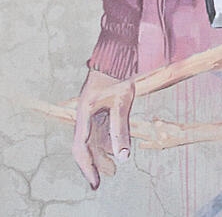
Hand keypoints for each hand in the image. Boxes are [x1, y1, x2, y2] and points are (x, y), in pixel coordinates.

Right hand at [72, 69, 134, 188]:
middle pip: (85, 146)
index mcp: (84, 114)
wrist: (117, 56)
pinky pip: (100, 130)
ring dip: (101, 154)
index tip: (95, 182)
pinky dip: (107, 141)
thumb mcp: (122, 103)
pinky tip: (115, 149)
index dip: (88, 166)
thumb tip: (123, 156)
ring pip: (93, 139)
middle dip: (94, 164)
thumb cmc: (119, 77)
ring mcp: (91, 112)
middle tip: (104, 180)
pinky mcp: (99, 109)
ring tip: (112, 169)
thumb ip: (121, 129)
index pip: (81, 147)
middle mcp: (84, 115)